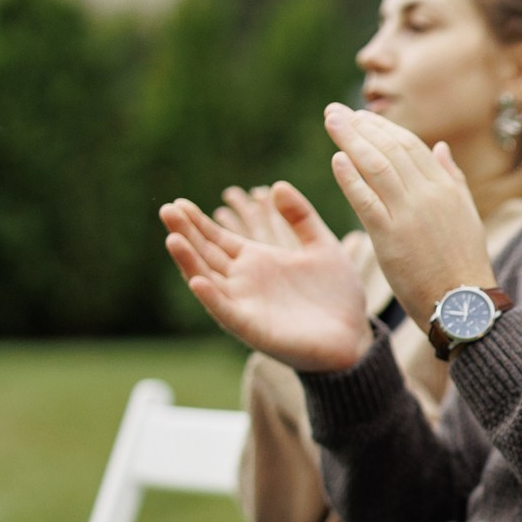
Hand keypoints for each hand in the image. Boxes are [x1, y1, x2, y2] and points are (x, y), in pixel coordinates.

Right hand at [162, 183, 369, 372]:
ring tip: (172, 239)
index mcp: (258, 261)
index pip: (218, 238)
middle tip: (167, 210)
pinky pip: (226, 312)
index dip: (198, 222)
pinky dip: (211, 297)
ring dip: (189, 261)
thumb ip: (301, 217)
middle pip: (206, 254)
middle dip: (185, 233)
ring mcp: (245, 305)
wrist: (354, 336)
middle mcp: (244, 282)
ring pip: (208, 280)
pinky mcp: (253, 328)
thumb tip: (276, 186)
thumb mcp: (322, 246)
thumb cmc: (338, 295)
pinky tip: (198, 280)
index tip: (178, 202)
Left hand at [323, 104, 495, 324]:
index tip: (360, 117)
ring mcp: (408, 214)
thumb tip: (439, 146)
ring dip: (350, 140)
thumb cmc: (464, 265)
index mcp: (446, 188)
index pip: (411, 145)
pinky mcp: (390, 237)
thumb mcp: (466, 216)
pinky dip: (349, 177)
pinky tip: (336, 159)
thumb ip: (452, 179)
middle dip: (360, 125)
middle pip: (390, 148)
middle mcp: (428, 195)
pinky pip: (365, 200)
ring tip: (331, 122)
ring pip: (376, 165)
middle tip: (335, 111)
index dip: (383, 127)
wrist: (463, 305)